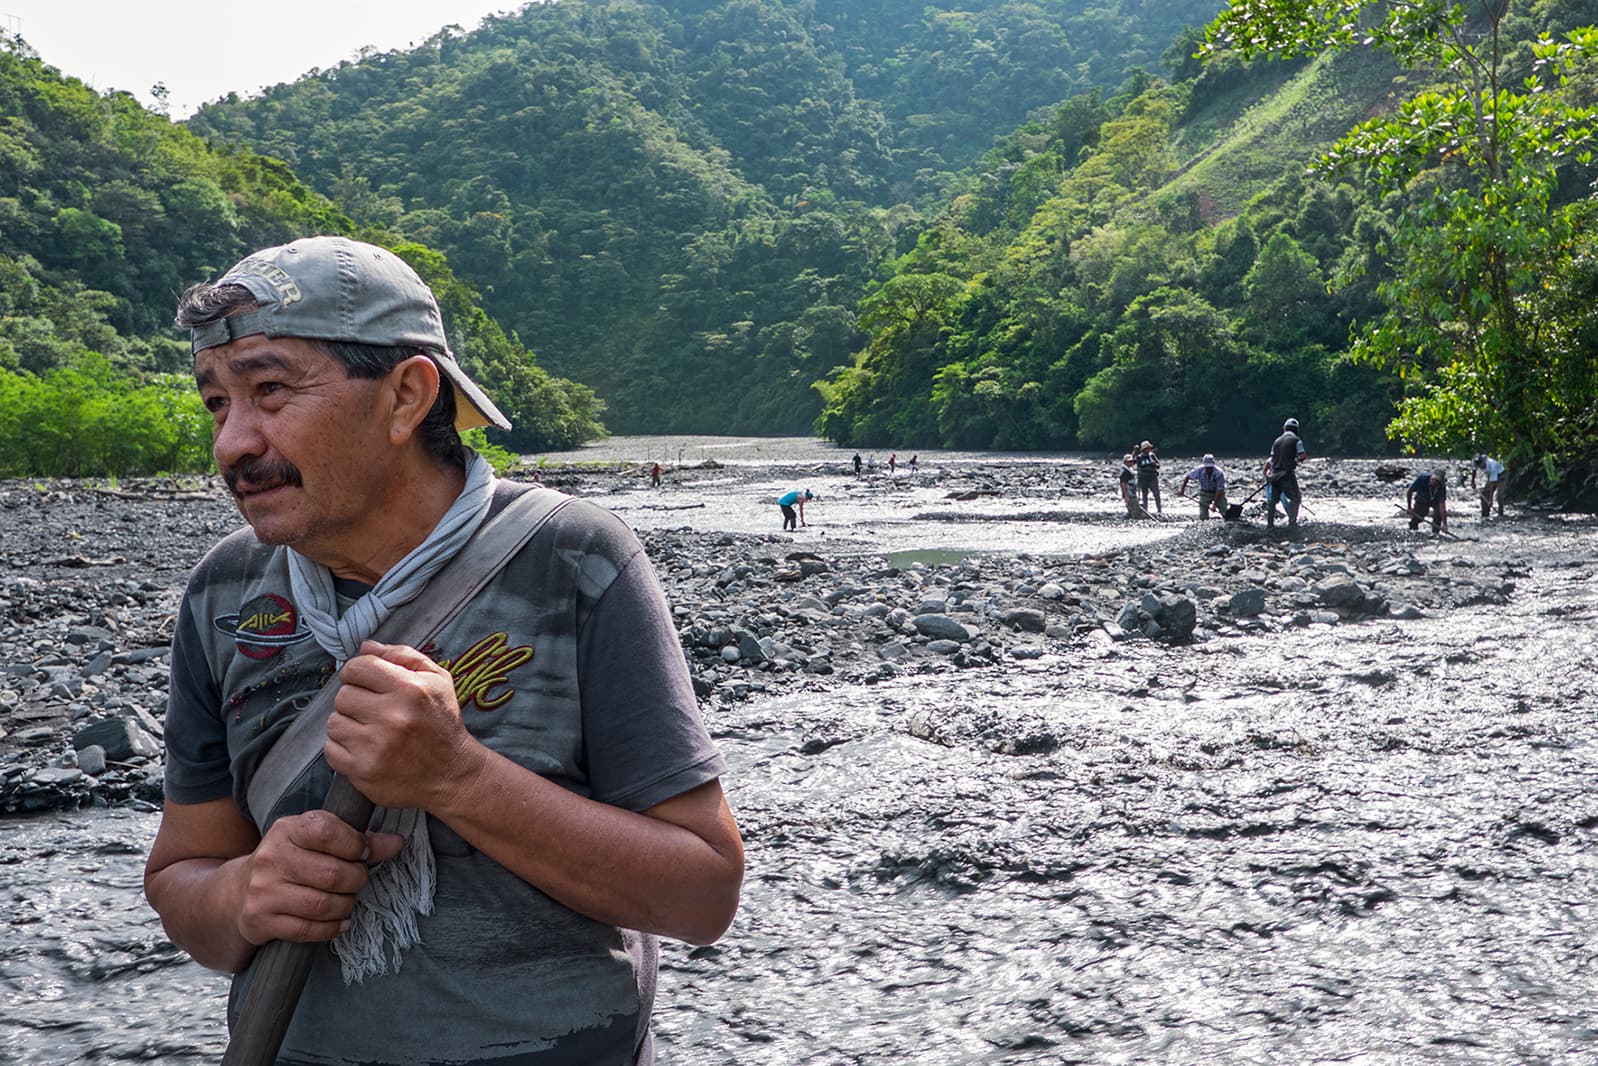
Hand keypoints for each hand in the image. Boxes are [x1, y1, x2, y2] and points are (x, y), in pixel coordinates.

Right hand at [236, 810, 403, 945]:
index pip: (327, 832)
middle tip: (357, 882)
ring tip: (347, 901)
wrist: (238, 892)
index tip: (363, 854)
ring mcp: (263, 890)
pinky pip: (308, 930)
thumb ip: (357, 841)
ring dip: (346, 906)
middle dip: (356, 881)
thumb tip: (396, 843)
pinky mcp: (260, 919)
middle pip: (331, 874)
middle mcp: (271, 858)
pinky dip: (332, 928)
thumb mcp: (317, 842)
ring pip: (322, 905)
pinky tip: (339, 922)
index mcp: (287, 829)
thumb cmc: (290, 861)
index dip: (356, 845)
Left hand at [325, 640, 486, 811]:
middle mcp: (392, 717)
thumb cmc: (442, 724)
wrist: (452, 775)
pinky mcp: (363, 771)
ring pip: (334, 722)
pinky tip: (364, 749)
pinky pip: (331, 750)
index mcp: (409, 689)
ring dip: (348, 725)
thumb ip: (403, 656)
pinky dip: (343, 749)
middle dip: (355, 700)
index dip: (358, 672)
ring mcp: (375, 746)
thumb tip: (366, 647)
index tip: (366, 683)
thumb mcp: (437, 680)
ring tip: (370, 731)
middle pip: (343, 695)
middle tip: (373, 710)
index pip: (359, 667)